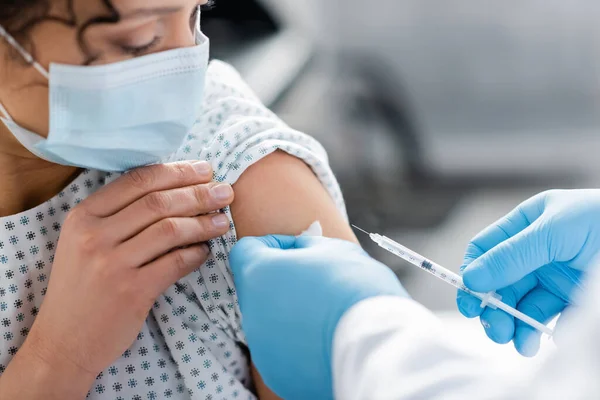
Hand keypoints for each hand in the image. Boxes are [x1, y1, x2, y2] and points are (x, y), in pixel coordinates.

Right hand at [4, 161, 233, 396]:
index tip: (205, 170)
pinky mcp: (132, 291)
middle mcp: (95, 236)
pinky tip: (206, 251)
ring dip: (204, 223)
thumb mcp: (85, 242)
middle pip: (159, 202)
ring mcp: (112, 264)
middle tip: (225, 192)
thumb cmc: (82, 287)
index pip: (138, 180)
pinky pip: (176, 263)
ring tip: (222, 222)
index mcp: (83, 216)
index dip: (177, 171)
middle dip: (199, 193)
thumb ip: (119, 215)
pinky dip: (197, 254)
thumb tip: (176, 189)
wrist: (63, 341)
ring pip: (171, 229)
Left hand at [230, 235, 406, 399]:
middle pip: (258, 289)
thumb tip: (298, 252)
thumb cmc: (354, 288)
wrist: (374, 344)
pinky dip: (299, 343)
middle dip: (282, 282)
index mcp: (259, 274)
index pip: (246, 251)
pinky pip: (282, 350)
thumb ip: (304, 247)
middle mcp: (251, 311)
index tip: (296, 250)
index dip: (272, 245)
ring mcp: (261, 346)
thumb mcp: (331, 248)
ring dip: (291, 314)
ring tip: (326, 315)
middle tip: (317, 283)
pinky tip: (326, 340)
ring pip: (270, 321)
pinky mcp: (276, 372)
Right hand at [457, 189, 597, 355]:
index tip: (471, 296)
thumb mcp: (553, 232)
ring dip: (510, 323)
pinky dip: (533, 332)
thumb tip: (473, 278)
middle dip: (491, 305)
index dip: (472, 272)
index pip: (485, 249)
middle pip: (497, 281)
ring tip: (514, 339)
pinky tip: (533, 341)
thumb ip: (512, 255)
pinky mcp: (569, 300)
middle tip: (492, 325)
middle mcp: (534, 252)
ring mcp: (551, 276)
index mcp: (526, 225)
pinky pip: (542, 318)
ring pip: (517, 303)